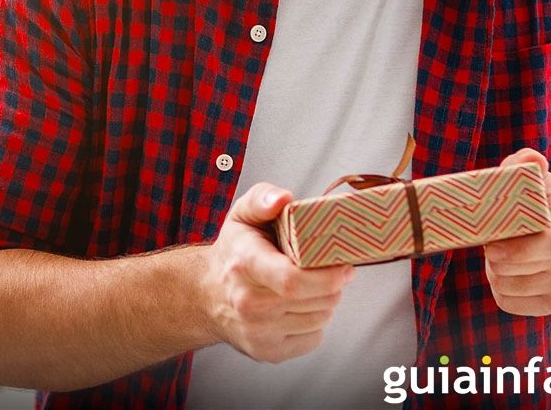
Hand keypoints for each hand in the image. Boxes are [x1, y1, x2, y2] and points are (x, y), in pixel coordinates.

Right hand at [201, 182, 354, 362]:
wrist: (206, 294)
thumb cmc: (234, 250)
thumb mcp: (242, 213)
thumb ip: (263, 198)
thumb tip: (284, 198)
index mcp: (245, 264)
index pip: (291, 280)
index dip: (325, 276)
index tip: (344, 266)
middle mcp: (248, 302)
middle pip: (313, 300)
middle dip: (334, 284)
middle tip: (337, 268)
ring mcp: (257, 331)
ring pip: (319, 319)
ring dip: (327, 301)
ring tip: (316, 284)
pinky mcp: (267, 352)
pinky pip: (313, 338)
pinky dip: (317, 321)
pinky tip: (303, 305)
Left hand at [482, 148, 550, 315]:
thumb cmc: (534, 200)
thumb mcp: (530, 176)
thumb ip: (525, 163)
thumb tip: (533, 159)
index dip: (518, 251)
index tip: (490, 248)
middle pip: (524, 270)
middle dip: (496, 260)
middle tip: (489, 243)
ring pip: (512, 289)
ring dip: (495, 274)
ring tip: (498, 255)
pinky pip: (511, 304)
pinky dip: (500, 291)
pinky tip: (505, 273)